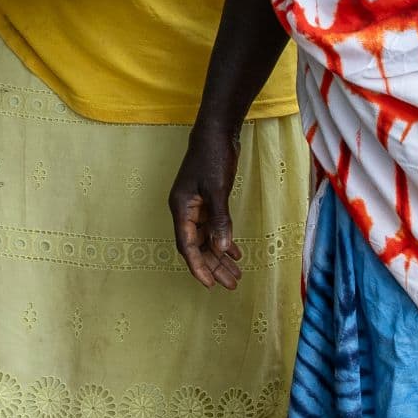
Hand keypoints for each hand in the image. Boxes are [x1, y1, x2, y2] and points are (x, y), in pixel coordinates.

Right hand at [167, 124, 243, 288]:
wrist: (216, 133)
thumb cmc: (212, 157)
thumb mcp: (216, 189)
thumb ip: (219, 220)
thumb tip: (221, 249)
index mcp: (181, 209)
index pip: (187, 245)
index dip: (198, 266)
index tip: (210, 285)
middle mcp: (186, 211)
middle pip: (198, 246)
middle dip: (214, 266)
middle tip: (231, 285)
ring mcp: (197, 207)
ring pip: (207, 239)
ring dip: (221, 257)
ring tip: (237, 275)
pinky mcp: (208, 202)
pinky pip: (214, 228)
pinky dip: (224, 241)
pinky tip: (236, 253)